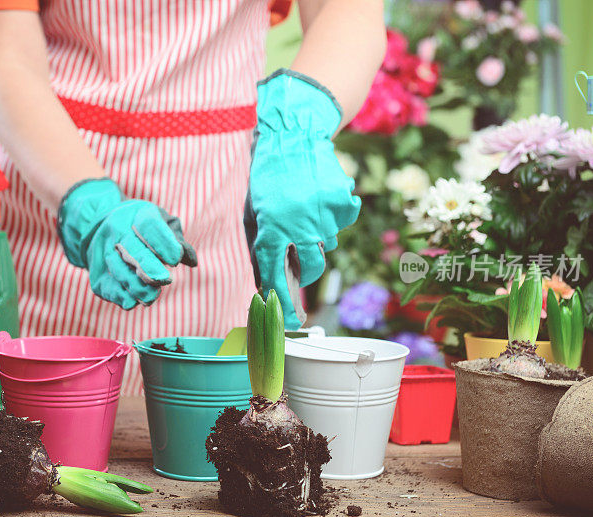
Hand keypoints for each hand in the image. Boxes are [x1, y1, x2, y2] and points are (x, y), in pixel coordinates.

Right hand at [58, 179, 196, 308]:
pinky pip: (105, 284)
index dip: (163, 243)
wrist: (99, 226)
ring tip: (152, 297)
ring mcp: (103, 249)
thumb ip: (178, 241)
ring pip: (117, 268)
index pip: (149, 225)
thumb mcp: (163, 224)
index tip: (176, 259)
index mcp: (138, 214)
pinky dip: (118, 295)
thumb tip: (191, 261)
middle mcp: (117, 229)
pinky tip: (132, 301)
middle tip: (165, 279)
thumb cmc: (143, 229)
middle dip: (148, 266)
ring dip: (135, 285)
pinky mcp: (96, 271)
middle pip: (131, 247)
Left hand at [244, 69, 360, 328]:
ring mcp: (324, 213)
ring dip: (316, 241)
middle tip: (299, 272)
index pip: (273, 270)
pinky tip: (320, 204)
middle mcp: (300, 224)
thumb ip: (258, 232)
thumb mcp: (251, 201)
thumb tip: (264, 265)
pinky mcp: (341, 201)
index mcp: (271, 225)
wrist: (294, 130)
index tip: (281, 310)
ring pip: (326, 245)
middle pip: (310, 268)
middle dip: (304, 274)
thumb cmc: (265, 165)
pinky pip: (340, 223)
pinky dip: (332, 219)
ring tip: (305, 223)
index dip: (277, 293)